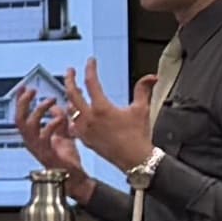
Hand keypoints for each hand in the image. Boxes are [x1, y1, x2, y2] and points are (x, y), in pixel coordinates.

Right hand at [10, 78, 85, 187]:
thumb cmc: (67, 160)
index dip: (22, 101)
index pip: (22, 114)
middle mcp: (31, 141)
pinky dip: (52, 125)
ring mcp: (37, 147)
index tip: (24, 87)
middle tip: (31, 91)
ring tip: (50, 101)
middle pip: (19, 118)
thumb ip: (60, 120)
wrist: (74, 178)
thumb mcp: (64, 134)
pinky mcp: (46, 153)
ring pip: (27, 125)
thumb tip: (59, 106)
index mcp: (34, 136)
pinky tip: (61, 119)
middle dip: (23, 103)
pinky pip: (44, 136)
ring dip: (38, 111)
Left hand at [60, 56, 156, 175]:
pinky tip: (74, 112)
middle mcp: (88, 118)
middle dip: (69, 79)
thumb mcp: (142, 109)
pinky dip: (71, 115)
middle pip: (71, 93)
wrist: (135, 159)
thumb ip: (143, 90)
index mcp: (101, 108)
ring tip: (72, 91)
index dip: (90, 69)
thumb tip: (151, 77)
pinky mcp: (83, 139)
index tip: (90, 61)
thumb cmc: (138, 136)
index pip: (91, 82)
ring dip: (70, 98)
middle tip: (70, 71)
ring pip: (69, 109)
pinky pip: (71, 123)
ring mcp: (83, 129)